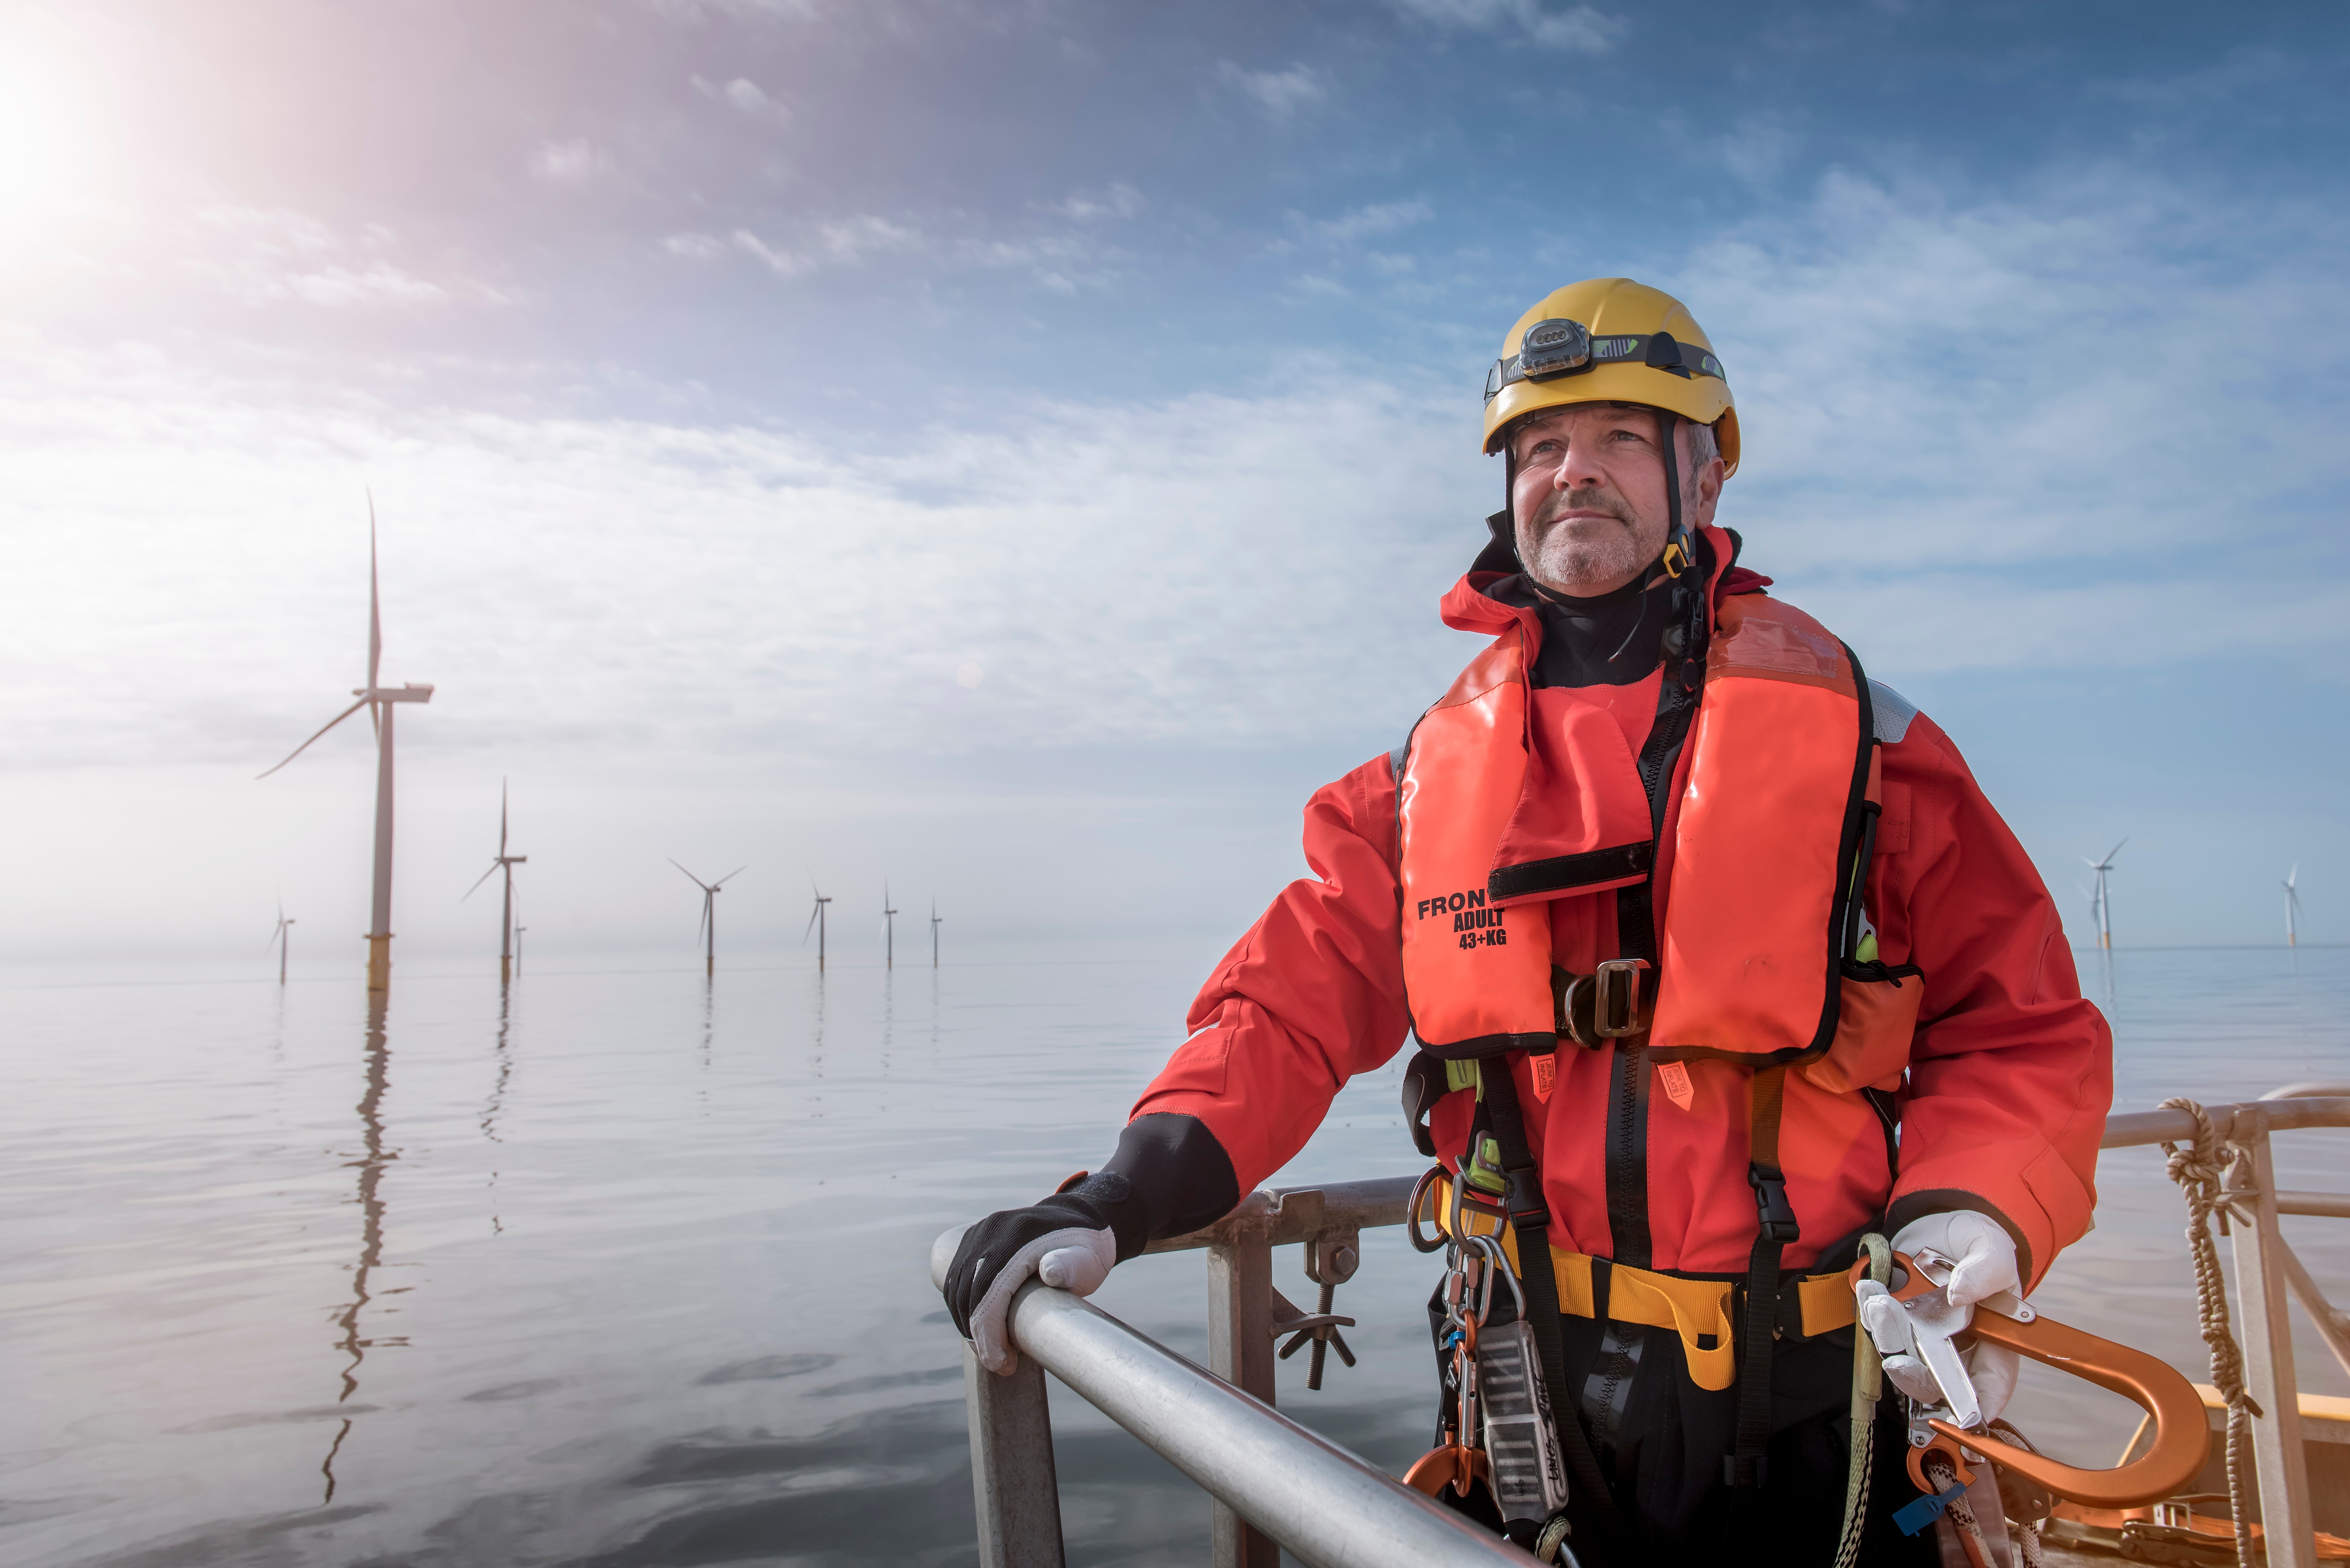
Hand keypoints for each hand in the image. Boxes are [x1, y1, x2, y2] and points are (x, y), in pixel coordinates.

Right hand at [942, 1175, 1127, 1374]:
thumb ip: (1071, 1265)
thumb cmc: (1085, 1249)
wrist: (1075, 1220)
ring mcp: (979, 1233)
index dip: (989, 1332)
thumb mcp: (1086, 1259)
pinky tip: (977, 1328)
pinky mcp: (972, 1239)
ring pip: (956, 1286)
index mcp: (1018, 1237)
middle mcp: (993, 1231)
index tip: (1003, 1365)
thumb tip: (1050, 1272)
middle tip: (1001, 1363)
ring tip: (991, 1350)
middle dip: (977, 1334)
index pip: (990, 1290)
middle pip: (967, 1291)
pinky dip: (961, 1306)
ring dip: (966, 1323)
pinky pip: (956, 1278)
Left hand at [1855, 1211, 2023, 1413]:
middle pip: (1934, 1382)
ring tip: (1880, 1304)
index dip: (1977, 1409)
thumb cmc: (1980, 1248)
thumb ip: (1984, 1273)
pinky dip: (1871, 1310)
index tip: (1964, 1418)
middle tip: (1898, 1362)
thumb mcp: (1992, 1253)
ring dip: (1888, 1336)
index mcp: (1994, 1345)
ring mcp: (1922, 1337)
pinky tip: (1868, 1288)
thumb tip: (1961, 1293)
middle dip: (1914, 1375)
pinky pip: (1879, 1327)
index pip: (1990, 1389)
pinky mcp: (1896, 1322)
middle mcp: (1956, 1350)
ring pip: (1901, 1354)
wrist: (1945, 1228)